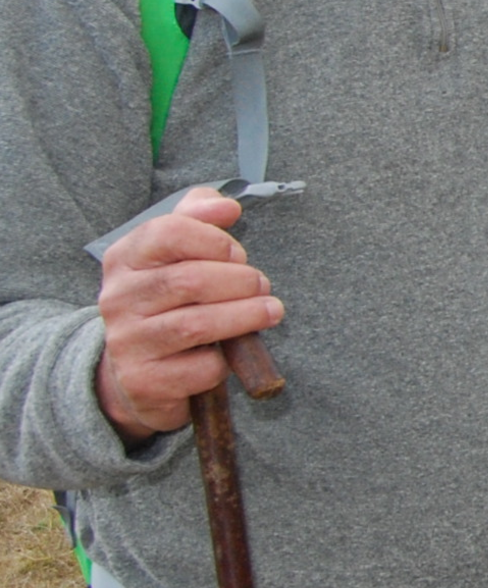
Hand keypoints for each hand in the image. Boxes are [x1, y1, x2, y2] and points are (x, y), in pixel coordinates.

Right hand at [95, 188, 281, 439]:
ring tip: (269, 311)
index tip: (238, 254)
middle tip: (262, 286)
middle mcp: (117, 298)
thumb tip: (227, 205)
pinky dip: (225, 360)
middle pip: (190, 280)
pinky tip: (228, 355)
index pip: (169, 232)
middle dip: (240, 281)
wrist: (137, 374)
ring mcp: (127, 342)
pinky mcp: (145, 381)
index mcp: (124, 259)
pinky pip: (200, 367)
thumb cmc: (168, 304)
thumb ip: (198, 219)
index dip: (216, 240)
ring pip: (196, 324)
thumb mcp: (174, 255)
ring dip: (245, 316)